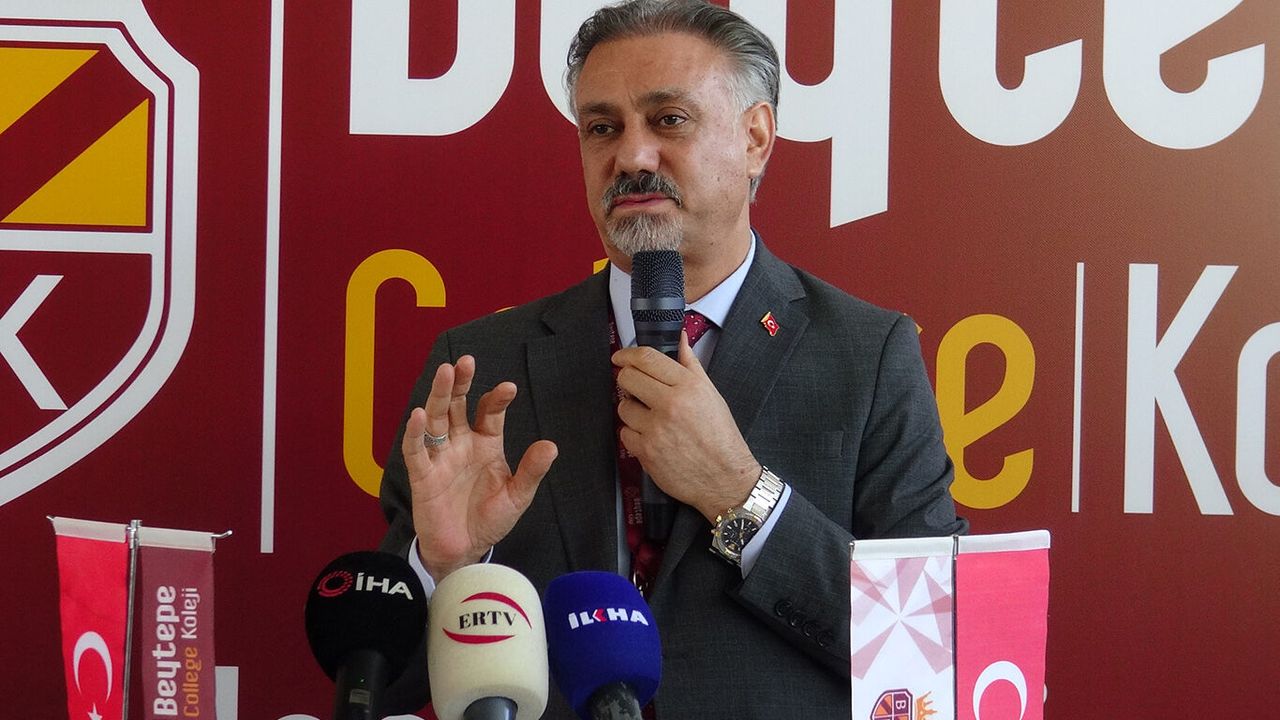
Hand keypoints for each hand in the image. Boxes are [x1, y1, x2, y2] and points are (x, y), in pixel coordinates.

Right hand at [402, 355, 557, 579]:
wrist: (465, 550)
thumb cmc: (489, 519)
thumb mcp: (517, 496)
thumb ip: (531, 471)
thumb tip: (551, 446)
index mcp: (486, 443)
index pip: (489, 413)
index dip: (497, 399)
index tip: (508, 388)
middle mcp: (461, 444)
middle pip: (457, 406)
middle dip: (460, 383)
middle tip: (465, 361)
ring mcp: (440, 457)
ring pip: (436, 420)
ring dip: (439, 396)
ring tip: (444, 373)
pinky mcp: (423, 475)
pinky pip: (416, 451)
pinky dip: (415, 433)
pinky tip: (418, 415)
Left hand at [613, 332, 759, 521]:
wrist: (725, 478)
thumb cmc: (720, 437)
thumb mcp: (711, 394)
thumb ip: (691, 365)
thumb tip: (680, 339)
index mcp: (688, 386)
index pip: (646, 358)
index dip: (627, 354)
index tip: (621, 357)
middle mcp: (671, 404)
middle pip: (627, 378)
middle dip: (628, 380)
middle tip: (636, 388)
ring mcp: (656, 429)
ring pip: (623, 407)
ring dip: (632, 410)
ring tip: (650, 417)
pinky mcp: (646, 451)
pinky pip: (625, 433)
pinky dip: (634, 435)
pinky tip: (651, 437)